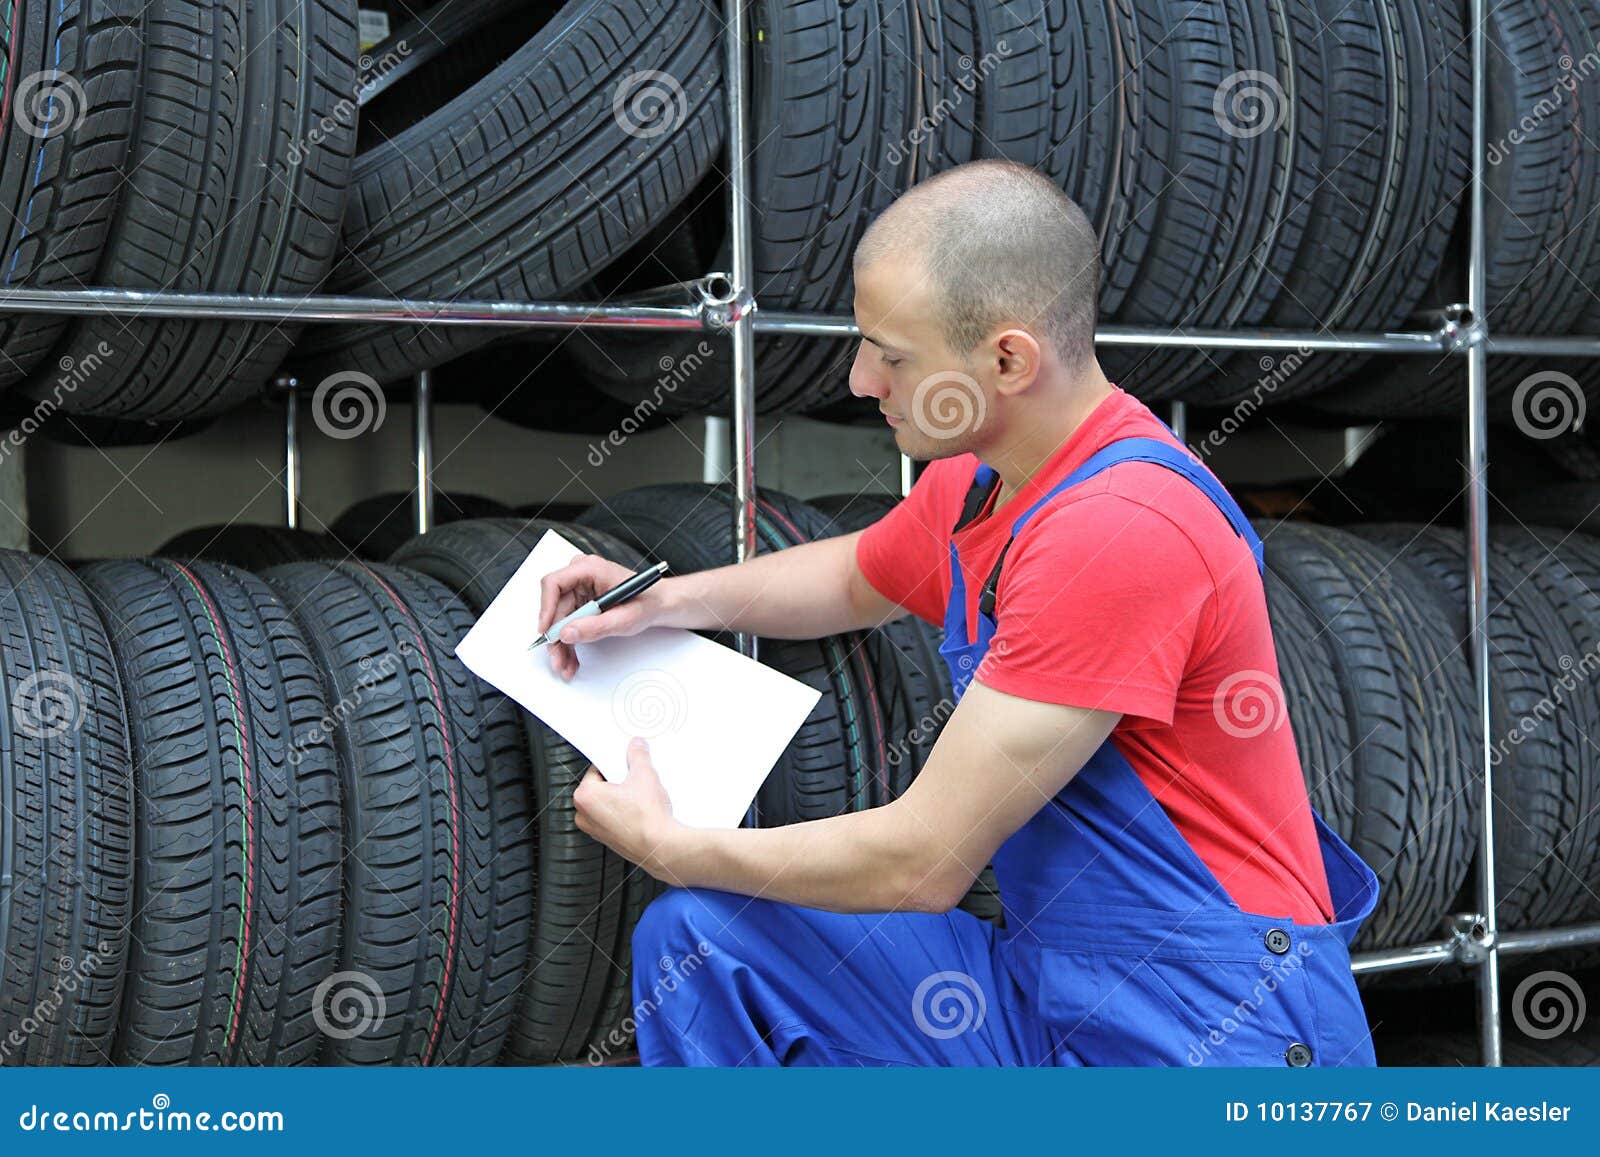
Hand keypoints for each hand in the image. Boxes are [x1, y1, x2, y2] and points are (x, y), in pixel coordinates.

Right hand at [538, 553, 672, 679]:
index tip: (546, 632)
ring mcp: (581, 589)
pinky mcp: (582, 602)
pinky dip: (570, 642)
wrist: (659, 604)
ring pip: (560, 619)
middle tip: (557, 659)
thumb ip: (595, 626)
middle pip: (555, 607)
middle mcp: (581, 576)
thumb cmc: (648, 602)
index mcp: (590, 569)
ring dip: (561, 645)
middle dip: (555, 637)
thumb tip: (567, 633)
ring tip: (565, 665)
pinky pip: (568, 623)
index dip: (546, 608)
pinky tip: (571, 659)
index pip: (554, 584)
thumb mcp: (625, 618)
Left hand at [572, 737, 685, 881]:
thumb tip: (636, 747)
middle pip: (600, 786)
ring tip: (639, 796)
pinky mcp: (607, 839)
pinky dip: (623, 812)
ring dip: (620, 797)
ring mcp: (595, 830)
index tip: (624, 763)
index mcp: (585, 796)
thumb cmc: (646, 819)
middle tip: (634, 780)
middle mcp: (584, 815)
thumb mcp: (644, 775)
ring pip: (606, 803)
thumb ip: (638, 756)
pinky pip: (612, 818)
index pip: (596, 769)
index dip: (614, 763)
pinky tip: (640, 811)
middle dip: (617, 781)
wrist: (660, 847)